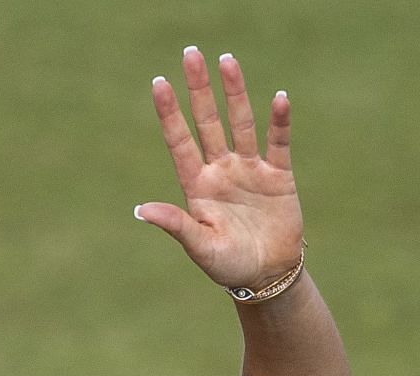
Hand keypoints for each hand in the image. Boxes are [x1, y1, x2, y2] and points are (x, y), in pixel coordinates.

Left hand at [134, 47, 303, 292]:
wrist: (267, 277)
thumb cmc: (227, 266)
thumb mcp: (199, 246)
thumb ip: (175, 224)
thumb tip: (140, 210)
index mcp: (197, 186)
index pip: (180, 141)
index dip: (169, 112)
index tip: (159, 83)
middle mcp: (221, 170)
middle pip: (208, 121)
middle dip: (199, 89)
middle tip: (191, 53)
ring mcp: (249, 170)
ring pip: (240, 123)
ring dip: (235, 93)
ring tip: (227, 60)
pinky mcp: (278, 176)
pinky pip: (278, 143)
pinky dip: (279, 122)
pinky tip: (278, 98)